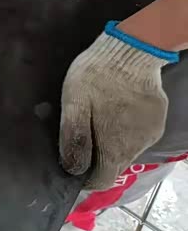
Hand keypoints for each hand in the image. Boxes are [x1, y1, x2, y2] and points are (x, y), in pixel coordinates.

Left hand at [59, 23, 174, 189]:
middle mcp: (137, 146)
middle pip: (113, 165)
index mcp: (115, 147)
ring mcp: (151, 132)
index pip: (102, 180)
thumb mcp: (73, 105)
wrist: (131, 49)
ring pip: (125, 149)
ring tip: (95, 121)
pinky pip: (136, 133)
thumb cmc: (95, 77)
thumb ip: (73, 138)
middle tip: (80, 138)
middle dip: (96, 159)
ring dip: (110, 142)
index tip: (72, 169)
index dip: (85, 179)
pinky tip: (113, 110)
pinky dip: (123, 129)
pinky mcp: (157, 119)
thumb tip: (73, 169)